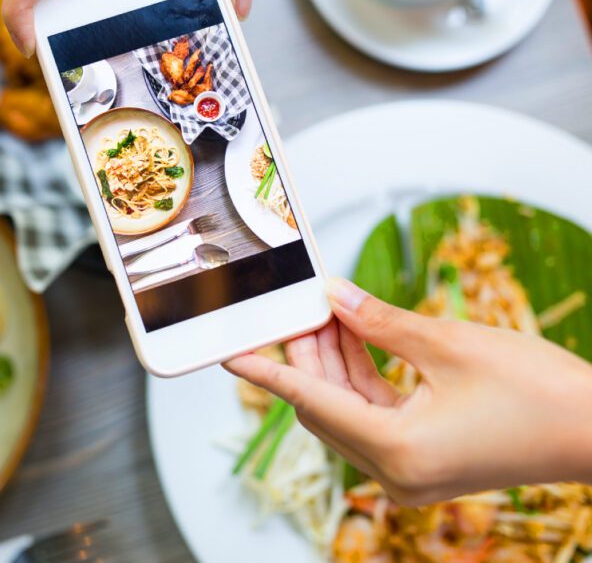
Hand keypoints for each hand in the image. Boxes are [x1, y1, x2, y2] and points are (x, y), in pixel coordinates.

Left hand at [225, 278, 591, 504]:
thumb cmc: (539, 391)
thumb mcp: (448, 344)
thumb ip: (378, 321)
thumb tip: (332, 298)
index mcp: (397, 452)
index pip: (309, 403)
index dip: (266, 373)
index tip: (231, 354)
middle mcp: (397, 472)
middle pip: (326, 405)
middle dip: (307, 353)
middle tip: (293, 306)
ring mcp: (411, 470)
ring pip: (348, 408)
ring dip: (334, 360)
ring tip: (324, 310)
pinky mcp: (426, 458)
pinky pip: (376, 414)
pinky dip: (362, 375)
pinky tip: (353, 333)